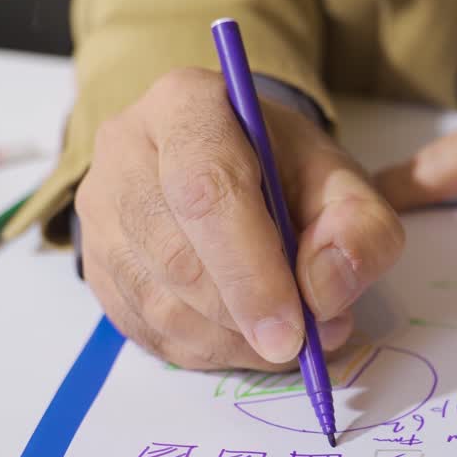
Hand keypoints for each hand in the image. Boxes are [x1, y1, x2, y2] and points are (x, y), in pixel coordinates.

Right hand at [75, 67, 403, 369]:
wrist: (237, 167)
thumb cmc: (287, 173)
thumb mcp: (344, 185)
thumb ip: (360, 230)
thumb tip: (324, 293)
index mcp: (186, 105)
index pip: (206, 192)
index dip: (252, 272)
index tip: (293, 330)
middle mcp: (124, 150)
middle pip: (177, 257)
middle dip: (247, 316)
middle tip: (305, 340)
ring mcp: (101, 212)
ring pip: (160, 305)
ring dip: (233, 341)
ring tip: (287, 334)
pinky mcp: (96, 267)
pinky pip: (149, 333)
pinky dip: (209, 351)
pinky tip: (246, 336)